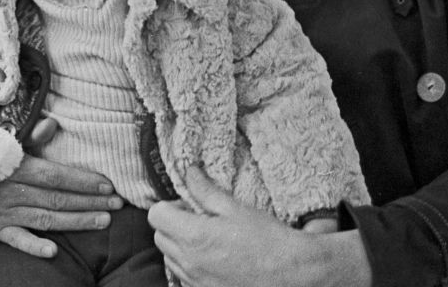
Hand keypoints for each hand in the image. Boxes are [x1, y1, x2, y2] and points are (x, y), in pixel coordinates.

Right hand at [0, 118, 121, 257]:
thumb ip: (34, 136)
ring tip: (104, 221)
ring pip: (46, 219)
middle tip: (117, 204)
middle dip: (90, 202)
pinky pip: (17, 240)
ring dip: (77, 221)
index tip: (108, 185)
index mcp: (18, 167)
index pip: (56, 176)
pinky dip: (34, 246)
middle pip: (57, 199)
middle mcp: (11, 191)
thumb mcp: (12, 142)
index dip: (83, 181)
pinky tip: (54, 251)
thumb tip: (52, 123)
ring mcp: (4, 212)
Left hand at [147, 166, 371, 286]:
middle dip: (172, 223)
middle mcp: (189, 261)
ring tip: (207, 239)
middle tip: (198, 219)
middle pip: (159, 236)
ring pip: (168, 257)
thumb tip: (189, 172)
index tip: (189, 206)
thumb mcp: (235, 207)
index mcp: (194, 236)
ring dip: (179, 245)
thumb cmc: (266, 238)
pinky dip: (189, 264)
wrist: (291, 273)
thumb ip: (205, 190)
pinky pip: (182, 275)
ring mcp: (194, 281)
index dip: (170, 206)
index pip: (156, 215)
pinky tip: (212, 257)